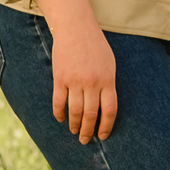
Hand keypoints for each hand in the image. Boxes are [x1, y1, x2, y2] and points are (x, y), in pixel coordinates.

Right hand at [33, 0, 117, 143]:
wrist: (76, 28)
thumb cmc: (95, 46)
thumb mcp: (110, 64)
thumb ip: (108, 84)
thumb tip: (106, 107)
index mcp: (108, 80)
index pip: (110, 110)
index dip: (106, 126)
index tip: (103, 136)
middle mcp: (92, 83)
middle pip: (91, 114)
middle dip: (88, 131)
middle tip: (85, 140)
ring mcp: (75, 81)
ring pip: (75, 111)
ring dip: (75, 125)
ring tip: (74, 131)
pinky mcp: (60, 78)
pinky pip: (59, 102)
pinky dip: (59, 113)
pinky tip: (61, 119)